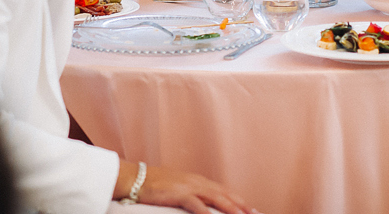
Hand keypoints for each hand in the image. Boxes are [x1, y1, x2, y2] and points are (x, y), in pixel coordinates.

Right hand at [118, 162, 256, 213]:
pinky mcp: (179, 193)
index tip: (251, 209)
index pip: (224, 191)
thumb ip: (192, 195)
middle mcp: (198, 182)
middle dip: (242, 205)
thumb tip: (202, 205)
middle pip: (225, 194)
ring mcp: (189, 187)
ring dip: (231, 208)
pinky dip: (206, 213)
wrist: (136, 178)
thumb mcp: (178, 188)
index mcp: (198, 181)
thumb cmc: (155, 185)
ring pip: (216, 198)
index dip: (239, 200)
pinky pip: (196, 205)